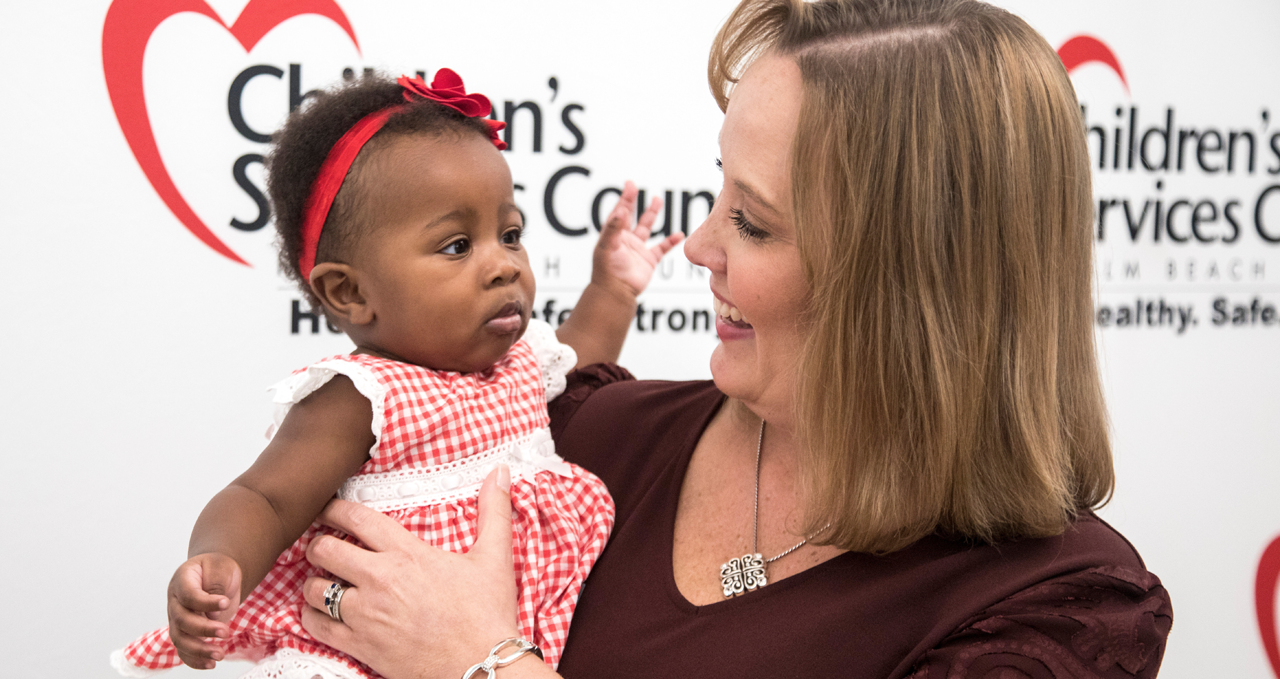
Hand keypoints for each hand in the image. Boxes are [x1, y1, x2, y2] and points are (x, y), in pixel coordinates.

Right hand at [166, 552, 240, 668]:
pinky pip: (183, 650)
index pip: (188, 595)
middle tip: (225, 632)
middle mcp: (175, 601)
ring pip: (180, 639)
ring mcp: (177, 618)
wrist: (216, 574)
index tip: (225, 602)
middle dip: (203, 630)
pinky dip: (194, 660)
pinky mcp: (186, 631)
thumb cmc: (218, 569)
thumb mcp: (222, 568)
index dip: (205, 602)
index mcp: (182, 580)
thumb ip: (216, 585)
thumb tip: (214, 614)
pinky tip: (210, 664)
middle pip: (181, 621)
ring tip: (219, 654)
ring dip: (198, 650)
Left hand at [301, 466, 524, 678]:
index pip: (357, 519)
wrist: (482, 665)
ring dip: (313, 581)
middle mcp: (381, 580)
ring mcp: (366, 615)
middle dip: (318, 544)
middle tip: (321, 545)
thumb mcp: (494, 557)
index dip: (334, 509)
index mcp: (407, 554)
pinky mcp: (361, 645)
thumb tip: (500, 472)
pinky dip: (310, 616)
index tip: (327, 509)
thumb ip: (494, 510)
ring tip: (322, 579)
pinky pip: (317, 626)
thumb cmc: (486, 615)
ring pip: (315, 589)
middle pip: (325, 550)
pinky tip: (318, 612)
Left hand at [593, 180, 684, 297]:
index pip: (620, 212)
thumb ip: (614, 227)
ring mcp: (637, 250)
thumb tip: (621, 210)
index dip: (625, 198)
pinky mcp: (648, 260)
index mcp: (614, 235)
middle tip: (638, 189)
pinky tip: (679, 234)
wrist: (616, 292)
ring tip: (657, 200)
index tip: (630, 185)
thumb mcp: (607, 245)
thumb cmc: (607, 270)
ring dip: (652, 215)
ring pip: (646, 228)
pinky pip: (662, 248)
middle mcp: (625, 240)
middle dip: (634, 202)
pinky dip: (671, 241)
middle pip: (632, 217)